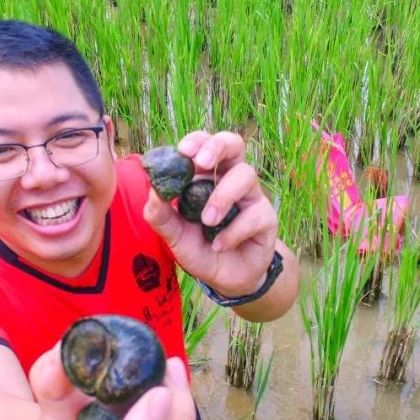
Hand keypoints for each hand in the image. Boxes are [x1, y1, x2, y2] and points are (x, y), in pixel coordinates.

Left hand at [144, 131, 277, 296]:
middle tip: (202, 162)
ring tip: (207, 222)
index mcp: (206, 176)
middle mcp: (230, 179)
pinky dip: (233, 232)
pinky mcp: (266, 218)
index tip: (183, 151)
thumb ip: (160, 214)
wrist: (225, 279)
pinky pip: (254, 215)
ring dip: (222, 197)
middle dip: (217, 146)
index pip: (204, 145)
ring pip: (246, 175)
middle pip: (234, 144)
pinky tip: (219, 245)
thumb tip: (154, 191)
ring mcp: (251, 197)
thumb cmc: (199, 248)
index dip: (196, 141)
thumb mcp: (174, 234)